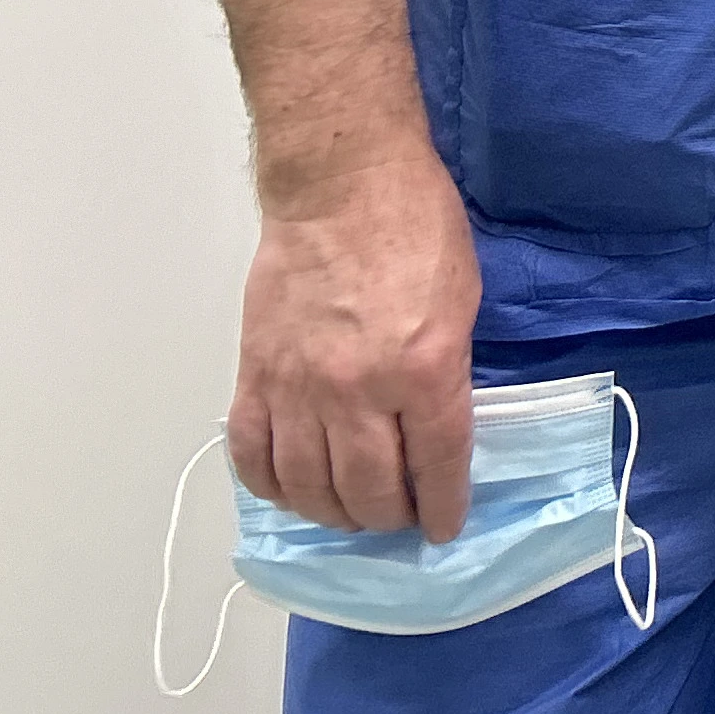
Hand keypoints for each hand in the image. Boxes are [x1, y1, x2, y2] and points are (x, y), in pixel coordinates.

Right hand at [227, 151, 482, 540]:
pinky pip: (252, 455)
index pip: (436, 464)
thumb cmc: (418, 229)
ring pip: (308, 487)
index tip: (443, 526)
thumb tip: (432, 428)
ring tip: (352, 512)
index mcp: (423, 370)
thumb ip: (447, 372)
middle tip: (399, 518)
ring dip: (333, 513)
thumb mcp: (461, 301)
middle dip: (389, 518)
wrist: (340, 186)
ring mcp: (298, 388)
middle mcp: (357, 390)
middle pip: (369, 490)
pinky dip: (271, 486)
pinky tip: (293, 490)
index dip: (442, 506)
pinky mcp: (254, 376)